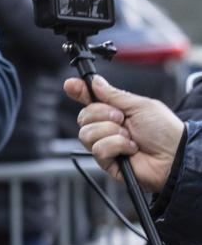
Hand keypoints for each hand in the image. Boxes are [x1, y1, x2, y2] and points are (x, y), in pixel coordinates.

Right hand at [64, 75, 183, 191]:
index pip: (89, 100)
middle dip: (102, 114)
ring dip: (111, 132)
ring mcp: (105, 145)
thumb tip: (94, 82)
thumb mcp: (140, 105)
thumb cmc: (164, 130)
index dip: (78, 92)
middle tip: (122, 118)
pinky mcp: (107, 162)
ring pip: (86, 133)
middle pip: (83, 117)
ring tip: (129, 137)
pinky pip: (98, 149)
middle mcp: (106, 128)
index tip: (70, 85)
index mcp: (114, 111)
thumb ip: (114, 94)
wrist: (175, 155)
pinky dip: (116, 146)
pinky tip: (131, 149)